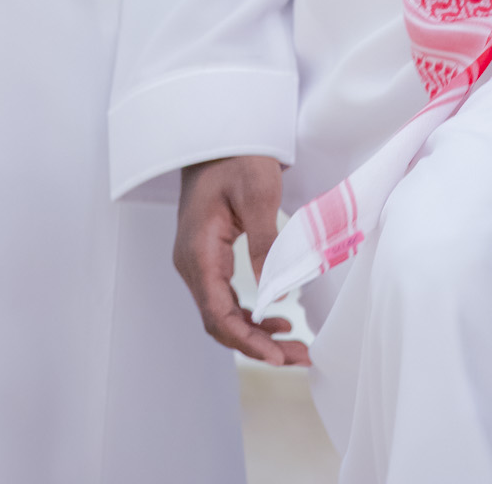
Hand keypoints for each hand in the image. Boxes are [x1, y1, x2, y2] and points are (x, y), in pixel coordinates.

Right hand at [174, 155, 310, 366]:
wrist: (219, 135)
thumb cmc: (238, 156)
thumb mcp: (258, 192)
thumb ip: (265, 241)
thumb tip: (275, 293)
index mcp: (198, 252)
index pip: (218, 314)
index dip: (246, 341)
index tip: (277, 356)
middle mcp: (192, 264)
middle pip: (220, 322)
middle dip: (257, 346)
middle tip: (299, 357)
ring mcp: (199, 262)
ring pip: (223, 314)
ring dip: (256, 334)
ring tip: (294, 347)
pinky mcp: (210, 257)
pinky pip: (226, 298)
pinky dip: (250, 315)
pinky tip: (277, 319)